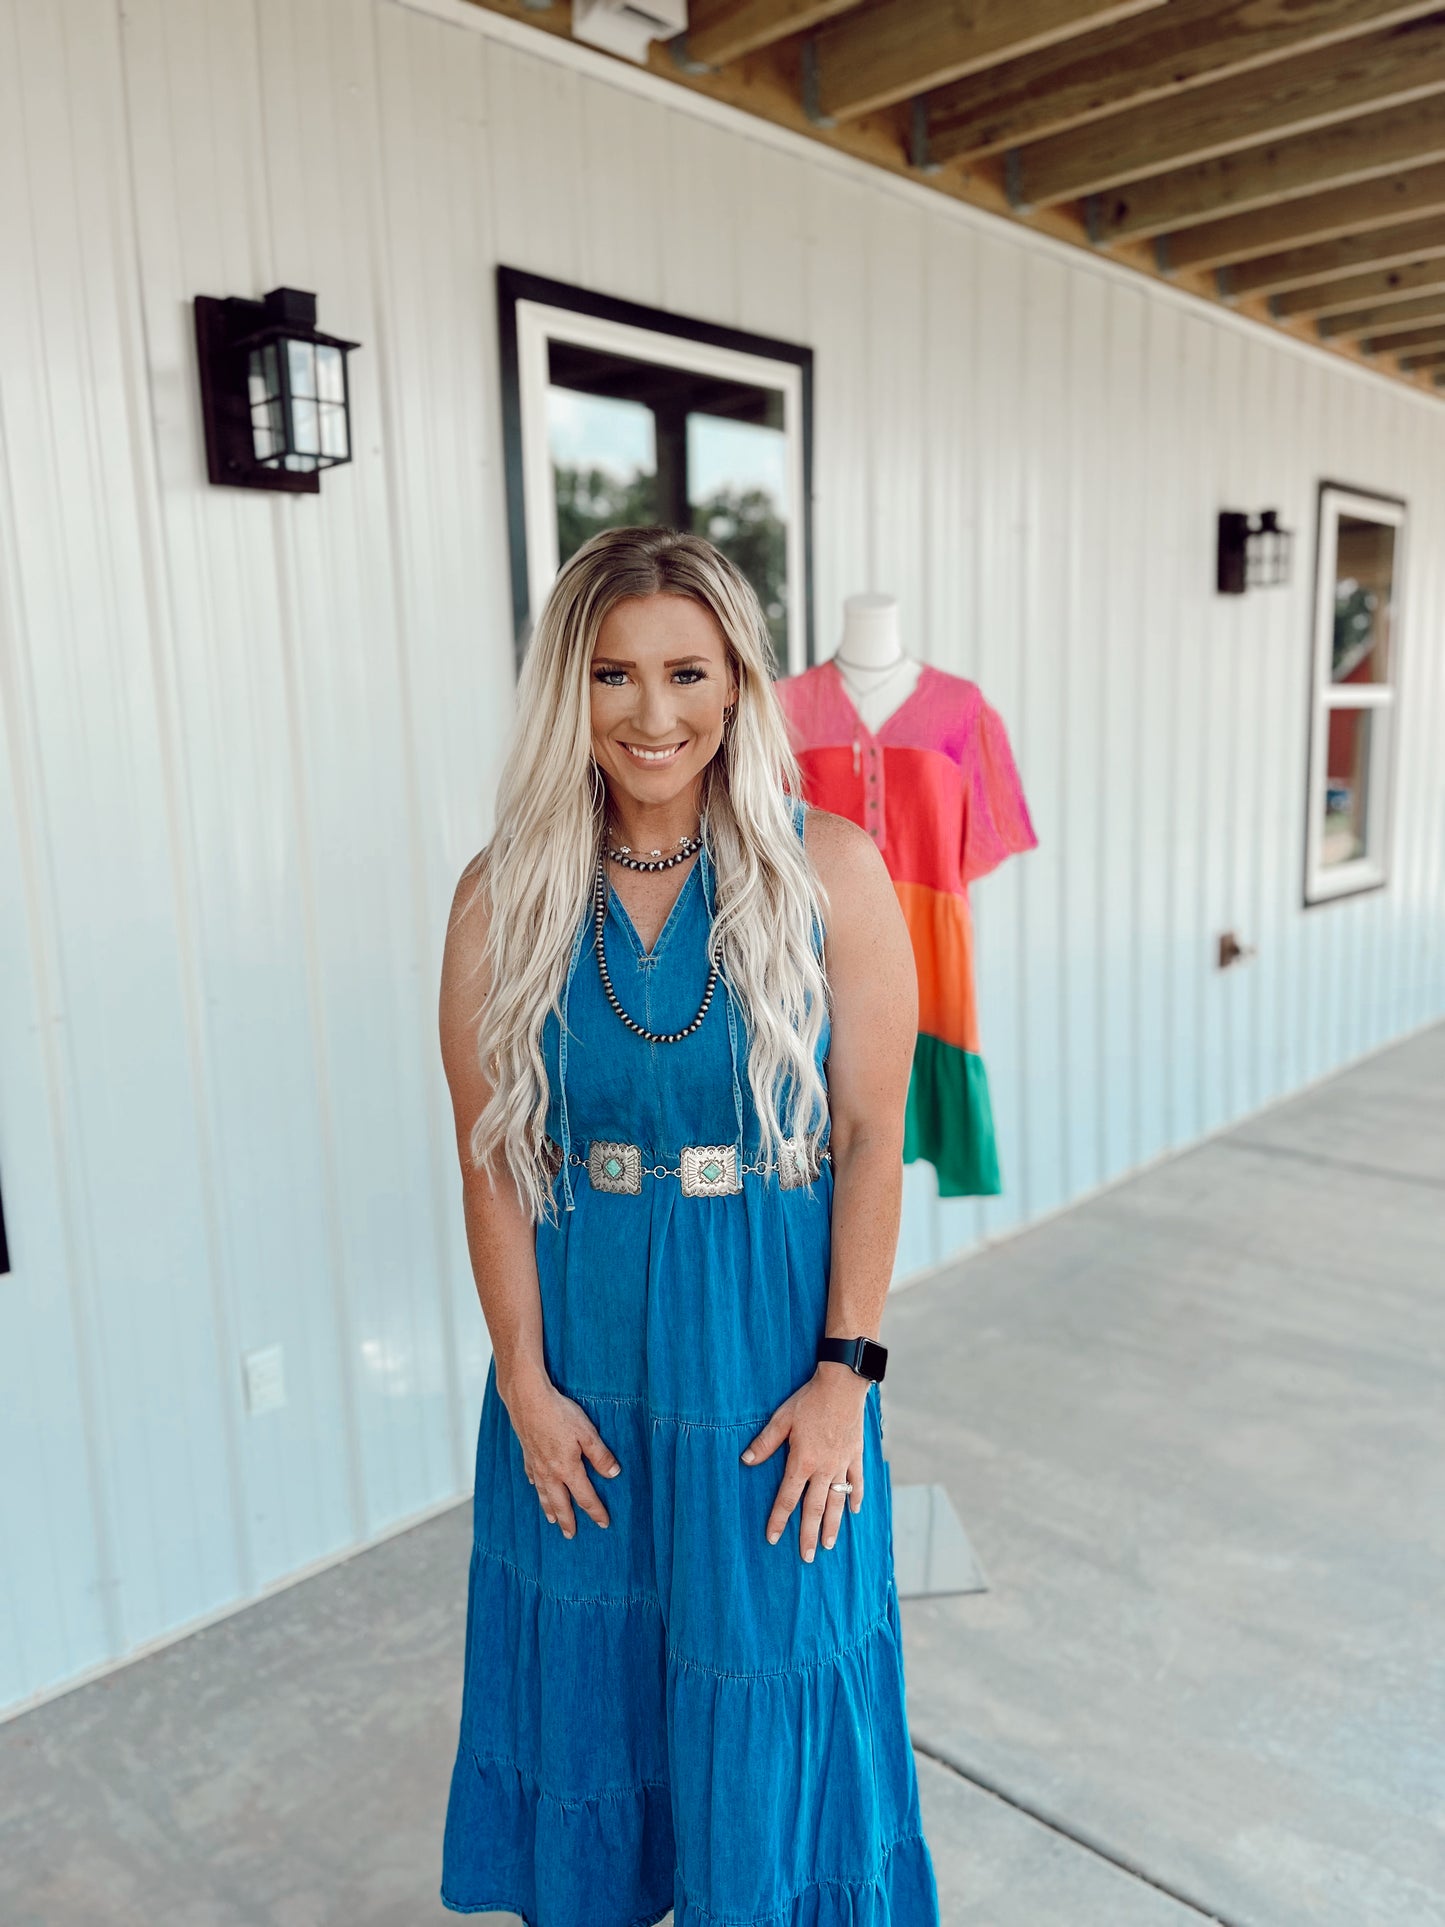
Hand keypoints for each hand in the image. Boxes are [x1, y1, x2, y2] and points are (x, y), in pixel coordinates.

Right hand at [502, 1371, 620, 1538]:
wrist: (528, 1400)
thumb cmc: (559, 1414)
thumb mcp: (587, 1433)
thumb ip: (600, 1455)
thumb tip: (614, 1474)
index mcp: (567, 1469)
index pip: (585, 1497)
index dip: (595, 1511)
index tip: (603, 1524)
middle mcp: (550, 1472)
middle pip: (560, 1503)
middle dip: (567, 1520)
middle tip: (570, 1536)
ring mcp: (536, 1464)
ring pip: (543, 1494)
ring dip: (548, 1509)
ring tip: (552, 1521)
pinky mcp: (527, 1453)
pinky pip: (531, 1476)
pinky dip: (534, 1485)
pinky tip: (534, 1486)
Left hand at [740, 1365, 868, 1561]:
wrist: (843, 1385)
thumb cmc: (809, 1401)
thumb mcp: (782, 1419)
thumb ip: (765, 1443)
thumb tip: (745, 1461)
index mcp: (802, 1462)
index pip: (787, 1498)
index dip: (778, 1519)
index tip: (772, 1538)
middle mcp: (824, 1469)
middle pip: (815, 1509)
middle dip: (808, 1534)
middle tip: (806, 1558)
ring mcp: (842, 1464)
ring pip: (837, 1502)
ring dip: (832, 1525)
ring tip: (828, 1545)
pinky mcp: (855, 1455)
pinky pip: (856, 1482)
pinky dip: (855, 1497)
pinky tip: (853, 1511)